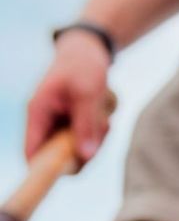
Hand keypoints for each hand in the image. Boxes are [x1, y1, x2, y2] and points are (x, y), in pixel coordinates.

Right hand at [25, 29, 112, 163]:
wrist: (89, 51)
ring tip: (105, 121)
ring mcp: (57, 125)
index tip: (71, 169)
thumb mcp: (88, 94)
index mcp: (38, 113)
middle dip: (84, 153)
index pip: (32, 152)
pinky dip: (97, 136)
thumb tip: (85, 156)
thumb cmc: (84, 67)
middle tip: (103, 132)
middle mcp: (44, 122)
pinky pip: (85, 142)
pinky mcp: (71, 126)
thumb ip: (86, 125)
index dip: (45, 168)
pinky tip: (105, 120)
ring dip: (94, 143)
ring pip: (75, 152)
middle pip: (58, 158)